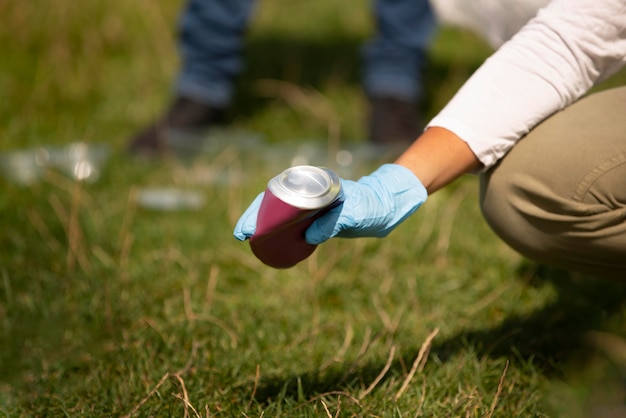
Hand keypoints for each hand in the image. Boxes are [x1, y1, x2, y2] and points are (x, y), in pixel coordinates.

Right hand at [233, 164, 427, 243]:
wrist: (387, 207)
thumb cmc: (372, 205)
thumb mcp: (356, 214)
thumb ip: (335, 222)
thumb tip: (308, 235)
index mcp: (315, 186)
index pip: (278, 193)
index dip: (259, 208)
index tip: (248, 225)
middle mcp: (309, 193)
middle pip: (273, 202)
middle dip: (255, 216)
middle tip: (241, 235)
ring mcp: (311, 205)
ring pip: (279, 213)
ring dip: (264, 225)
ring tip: (249, 240)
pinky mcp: (316, 218)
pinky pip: (291, 224)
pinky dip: (278, 232)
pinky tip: (269, 243)